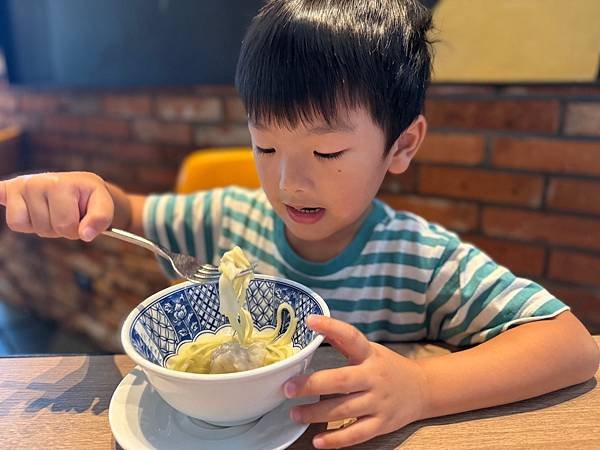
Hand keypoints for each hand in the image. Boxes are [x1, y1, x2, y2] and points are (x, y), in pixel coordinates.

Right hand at [0, 172, 114, 240]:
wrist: (82, 187)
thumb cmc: (90, 197)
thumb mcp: (104, 204)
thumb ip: (101, 219)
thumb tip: (86, 234)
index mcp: (59, 184)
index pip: (63, 226)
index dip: (76, 230)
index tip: (82, 218)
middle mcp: (34, 182)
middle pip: (43, 228)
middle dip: (59, 229)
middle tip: (68, 215)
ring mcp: (20, 186)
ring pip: (21, 225)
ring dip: (41, 226)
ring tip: (53, 211)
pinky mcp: (9, 190)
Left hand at [284, 315, 427, 448]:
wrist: (422, 390)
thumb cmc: (388, 368)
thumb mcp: (369, 351)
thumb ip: (343, 341)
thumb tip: (315, 324)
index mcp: (370, 355)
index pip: (351, 337)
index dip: (331, 327)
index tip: (310, 321)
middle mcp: (374, 378)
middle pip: (341, 381)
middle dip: (313, 385)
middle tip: (288, 388)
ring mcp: (379, 402)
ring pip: (344, 410)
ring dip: (316, 414)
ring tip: (295, 413)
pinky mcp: (381, 424)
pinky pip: (356, 434)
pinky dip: (336, 439)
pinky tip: (317, 441)